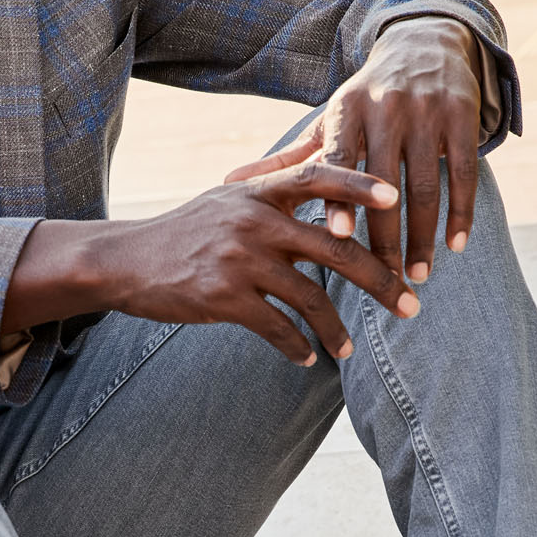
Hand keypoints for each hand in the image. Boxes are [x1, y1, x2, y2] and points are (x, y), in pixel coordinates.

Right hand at [3, 158, 421, 365]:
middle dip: (380, 280)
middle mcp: (253, 221)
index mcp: (258, 193)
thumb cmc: (185, 233)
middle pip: (334, 248)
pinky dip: (298, 347)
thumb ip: (273, 198)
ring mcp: (239, 260)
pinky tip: (308, 358)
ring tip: (350, 349)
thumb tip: (328, 193)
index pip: (319, 177)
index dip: (359, 185)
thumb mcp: (227, 202)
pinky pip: (277, 328)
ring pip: (311, 298)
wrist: (125, 261)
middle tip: (411, 305)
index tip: (396, 197)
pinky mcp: (223, 298)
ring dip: (337, 330)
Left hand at [224, 17, 482, 284]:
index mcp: (346, 111)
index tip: (336, 236)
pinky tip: (455, 248)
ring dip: (423, 236)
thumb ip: (288, 160)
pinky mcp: (463, 115)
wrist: (423, 44)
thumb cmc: (365, 100)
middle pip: (384, 183)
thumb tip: (228, 185)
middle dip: (385, 237)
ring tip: (417, 276)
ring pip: (426, 184)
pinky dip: (461, 213)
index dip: (339, 198)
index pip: (339, 159)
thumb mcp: (329, 122)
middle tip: (384, 280)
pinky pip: (465, 172)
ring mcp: (428, 111)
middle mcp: (386, 108)